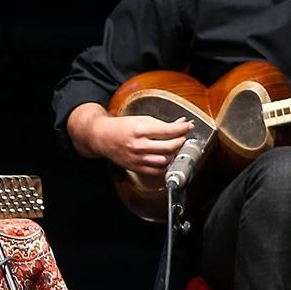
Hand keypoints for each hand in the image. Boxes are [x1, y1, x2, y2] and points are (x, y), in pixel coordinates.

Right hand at [69, 104, 192, 178]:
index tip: (188, 126)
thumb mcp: (140, 119)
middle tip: (183, 137)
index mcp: (139, 130)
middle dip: (180, 141)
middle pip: (169, 147)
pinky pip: (157, 170)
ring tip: (176, 147)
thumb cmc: (121, 127)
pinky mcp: (136, 167)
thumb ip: (160, 123)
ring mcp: (137, 158)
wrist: (102, 138)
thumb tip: (179, 123)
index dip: (182, 128)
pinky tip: (167, 158)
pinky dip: (166, 165)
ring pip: (165, 160)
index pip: (168, 131)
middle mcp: (138, 145)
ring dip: (175, 154)